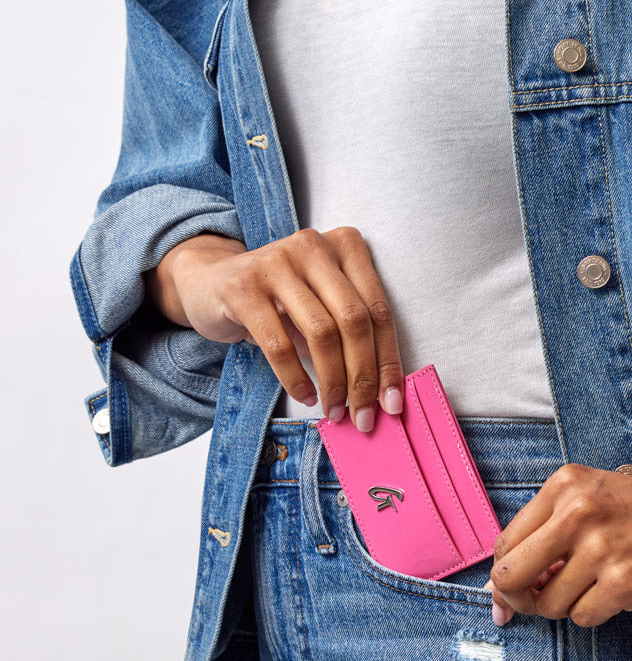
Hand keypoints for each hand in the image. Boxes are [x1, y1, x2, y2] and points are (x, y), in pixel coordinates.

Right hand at [146, 228, 404, 428]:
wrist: (209, 282)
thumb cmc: (278, 301)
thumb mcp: (321, 305)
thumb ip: (351, 333)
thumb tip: (381, 391)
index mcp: (345, 245)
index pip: (378, 310)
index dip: (389, 360)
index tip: (394, 402)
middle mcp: (314, 246)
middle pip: (354, 320)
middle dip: (363, 376)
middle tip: (364, 415)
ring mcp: (277, 261)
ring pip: (321, 332)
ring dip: (333, 381)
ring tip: (334, 409)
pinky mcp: (243, 286)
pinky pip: (279, 344)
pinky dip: (295, 378)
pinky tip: (305, 395)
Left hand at [484, 456, 631, 627]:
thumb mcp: (599, 502)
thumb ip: (551, 535)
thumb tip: (501, 588)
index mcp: (566, 484)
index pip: (506, 543)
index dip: (505, 577)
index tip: (513, 595)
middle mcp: (578, 510)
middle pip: (510, 576)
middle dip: (520, 600)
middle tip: (541, 604)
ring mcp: (601, 546)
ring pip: (548, 604)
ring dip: (569, 608)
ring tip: (599, 588)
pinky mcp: (625, 581)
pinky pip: (582, 618)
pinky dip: (596, 615)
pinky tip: (621, 594)